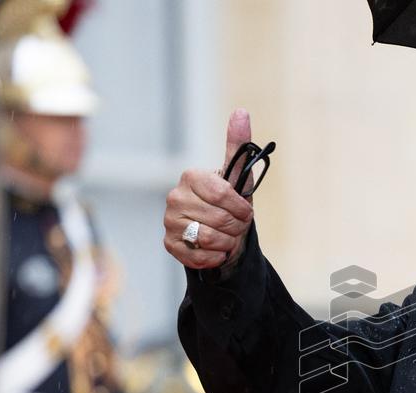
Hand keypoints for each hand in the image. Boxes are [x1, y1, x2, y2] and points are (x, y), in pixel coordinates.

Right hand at [163, 109, 255, 268]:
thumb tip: (241, 112)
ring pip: (210, 238)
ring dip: (228, 242)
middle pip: (219, 219)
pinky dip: (215, 256)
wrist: (221, 233)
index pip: (222, 194)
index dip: (240, 208)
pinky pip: (198, 256)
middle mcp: (175, 197)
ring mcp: (169, 221)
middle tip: (237, 226)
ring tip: (228, 236)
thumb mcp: (238, 177)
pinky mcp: (169, 244)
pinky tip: (218, 250)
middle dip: (237, 227)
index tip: (246, 212)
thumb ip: (239, 146)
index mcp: (191, 177)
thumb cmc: (230, 204)